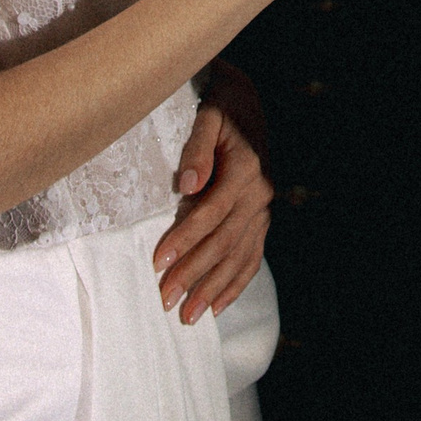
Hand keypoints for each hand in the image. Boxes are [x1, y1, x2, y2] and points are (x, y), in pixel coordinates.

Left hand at [154, 62, 272, 322]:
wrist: (247, 104)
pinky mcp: (261, 218)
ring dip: (213, 288)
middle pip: (223, 241)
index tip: (157, 263)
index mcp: (245, 169)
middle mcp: (259, 193)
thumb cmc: (219, 108)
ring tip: (188, 316)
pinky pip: (252, 257)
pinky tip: (217, 306)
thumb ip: (197, 148)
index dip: (184, 239)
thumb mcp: (207, 116)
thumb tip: (188, 184)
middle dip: (194, 273)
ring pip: (239, 256)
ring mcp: (263, 209)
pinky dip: (235, 284)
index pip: (210, 212)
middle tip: (165, 299)